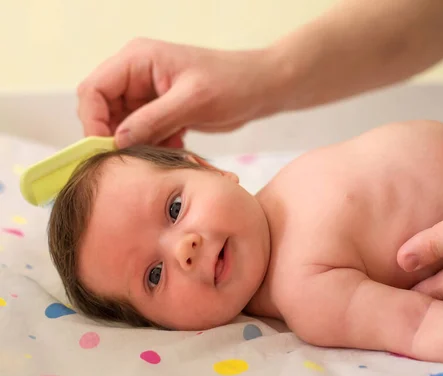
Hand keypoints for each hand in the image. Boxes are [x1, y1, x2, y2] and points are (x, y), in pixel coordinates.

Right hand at [77, 38, 282, 147]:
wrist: (260, 88)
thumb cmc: (232, 83)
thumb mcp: (192, 102)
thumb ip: (152, 120)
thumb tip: (116, 142)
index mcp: (137, 60)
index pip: (93, 90)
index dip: (93, 122)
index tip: (107, 151)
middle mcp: (136, 75)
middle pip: (104, 111)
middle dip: (117, 138)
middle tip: (136, 159)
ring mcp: (148, 94)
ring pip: (124, 127)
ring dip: (139, 144)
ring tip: (167, 150)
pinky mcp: (161, 111)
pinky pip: (144, 133)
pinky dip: (155, 145)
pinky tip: (177, 147)